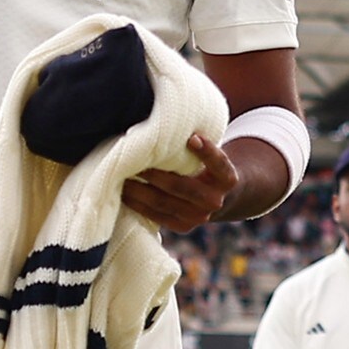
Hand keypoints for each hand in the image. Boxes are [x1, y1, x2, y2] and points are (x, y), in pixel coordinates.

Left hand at [122, 134, 240, 232]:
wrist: (219, 197)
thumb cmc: (206, 165)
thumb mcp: (210, 154)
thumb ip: (196, 143)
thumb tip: (165, 122)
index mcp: (228, 179)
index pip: (219, 164)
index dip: (206, 152)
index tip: (192, 138)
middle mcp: (216, 201)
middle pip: (180, 186)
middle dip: (153, 173)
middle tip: (132, 159)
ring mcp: (200, 217)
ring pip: (163, 202)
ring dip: (138, 190)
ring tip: (121, 176)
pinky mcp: (184, 227)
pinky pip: (157, 216)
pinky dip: (138, 205)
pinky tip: (124, 193)